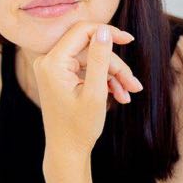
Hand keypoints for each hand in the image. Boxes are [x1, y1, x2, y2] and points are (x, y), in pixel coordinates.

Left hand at [33, 20, 139, 154]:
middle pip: (89, 48)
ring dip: (112, 75)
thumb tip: (104, 31)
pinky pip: (85, 69)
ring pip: (91, 60)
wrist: (67, 151)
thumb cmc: (79, 127)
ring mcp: (52, 69)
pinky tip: (119, 95)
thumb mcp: (95, 93)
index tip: (129, 40)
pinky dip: (102, 80)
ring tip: (130, 93)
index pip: (82, 31)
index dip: (107, 32)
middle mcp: (47, 62)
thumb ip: (100, 59)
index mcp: (52, 63)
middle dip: (114, 65)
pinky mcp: (59, 76)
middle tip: (134, 84)